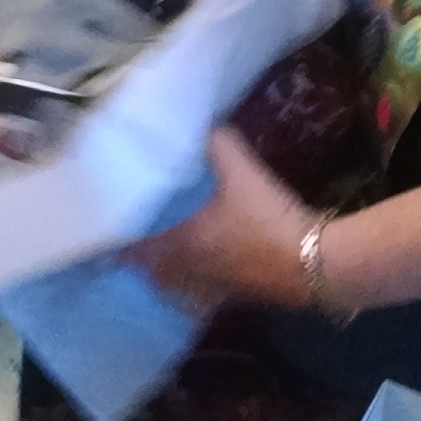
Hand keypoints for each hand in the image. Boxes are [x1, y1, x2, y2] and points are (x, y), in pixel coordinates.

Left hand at [128, 128, 312, 313]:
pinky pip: (208, 291)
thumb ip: (219, 145)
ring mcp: (215, 288)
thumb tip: (207, 125)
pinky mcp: (239, 295)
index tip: (104, 243)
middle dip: (145, 261)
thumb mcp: (242, 172)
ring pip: (180, 285)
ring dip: (170, 274)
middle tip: (135, 246)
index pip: (136, 251)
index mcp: (181, 243)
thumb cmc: (268, 219)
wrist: (316, 263)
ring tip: (167, 259)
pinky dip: (200, 283)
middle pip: (155, 273)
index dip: (118, 247)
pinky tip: (211, 269)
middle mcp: (191, 270)